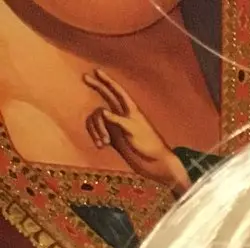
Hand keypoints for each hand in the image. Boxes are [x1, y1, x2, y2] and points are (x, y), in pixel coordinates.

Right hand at [84, 69, 191, 193]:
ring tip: (105, 142)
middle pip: (106, 95)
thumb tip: (102, 111)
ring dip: (96, 129)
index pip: (118, 91)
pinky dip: (95, 135)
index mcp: (131, 109)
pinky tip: (101, 146)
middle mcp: (122, 114)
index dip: (107, 80)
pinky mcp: (111, 136)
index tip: (96, 70)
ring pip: (97, 117)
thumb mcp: (133, 130)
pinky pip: (96, 129)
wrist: (153, 162)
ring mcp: (115, 125)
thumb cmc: (147, 144)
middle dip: (96, 86)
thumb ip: (118, 120)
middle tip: (84, 77)